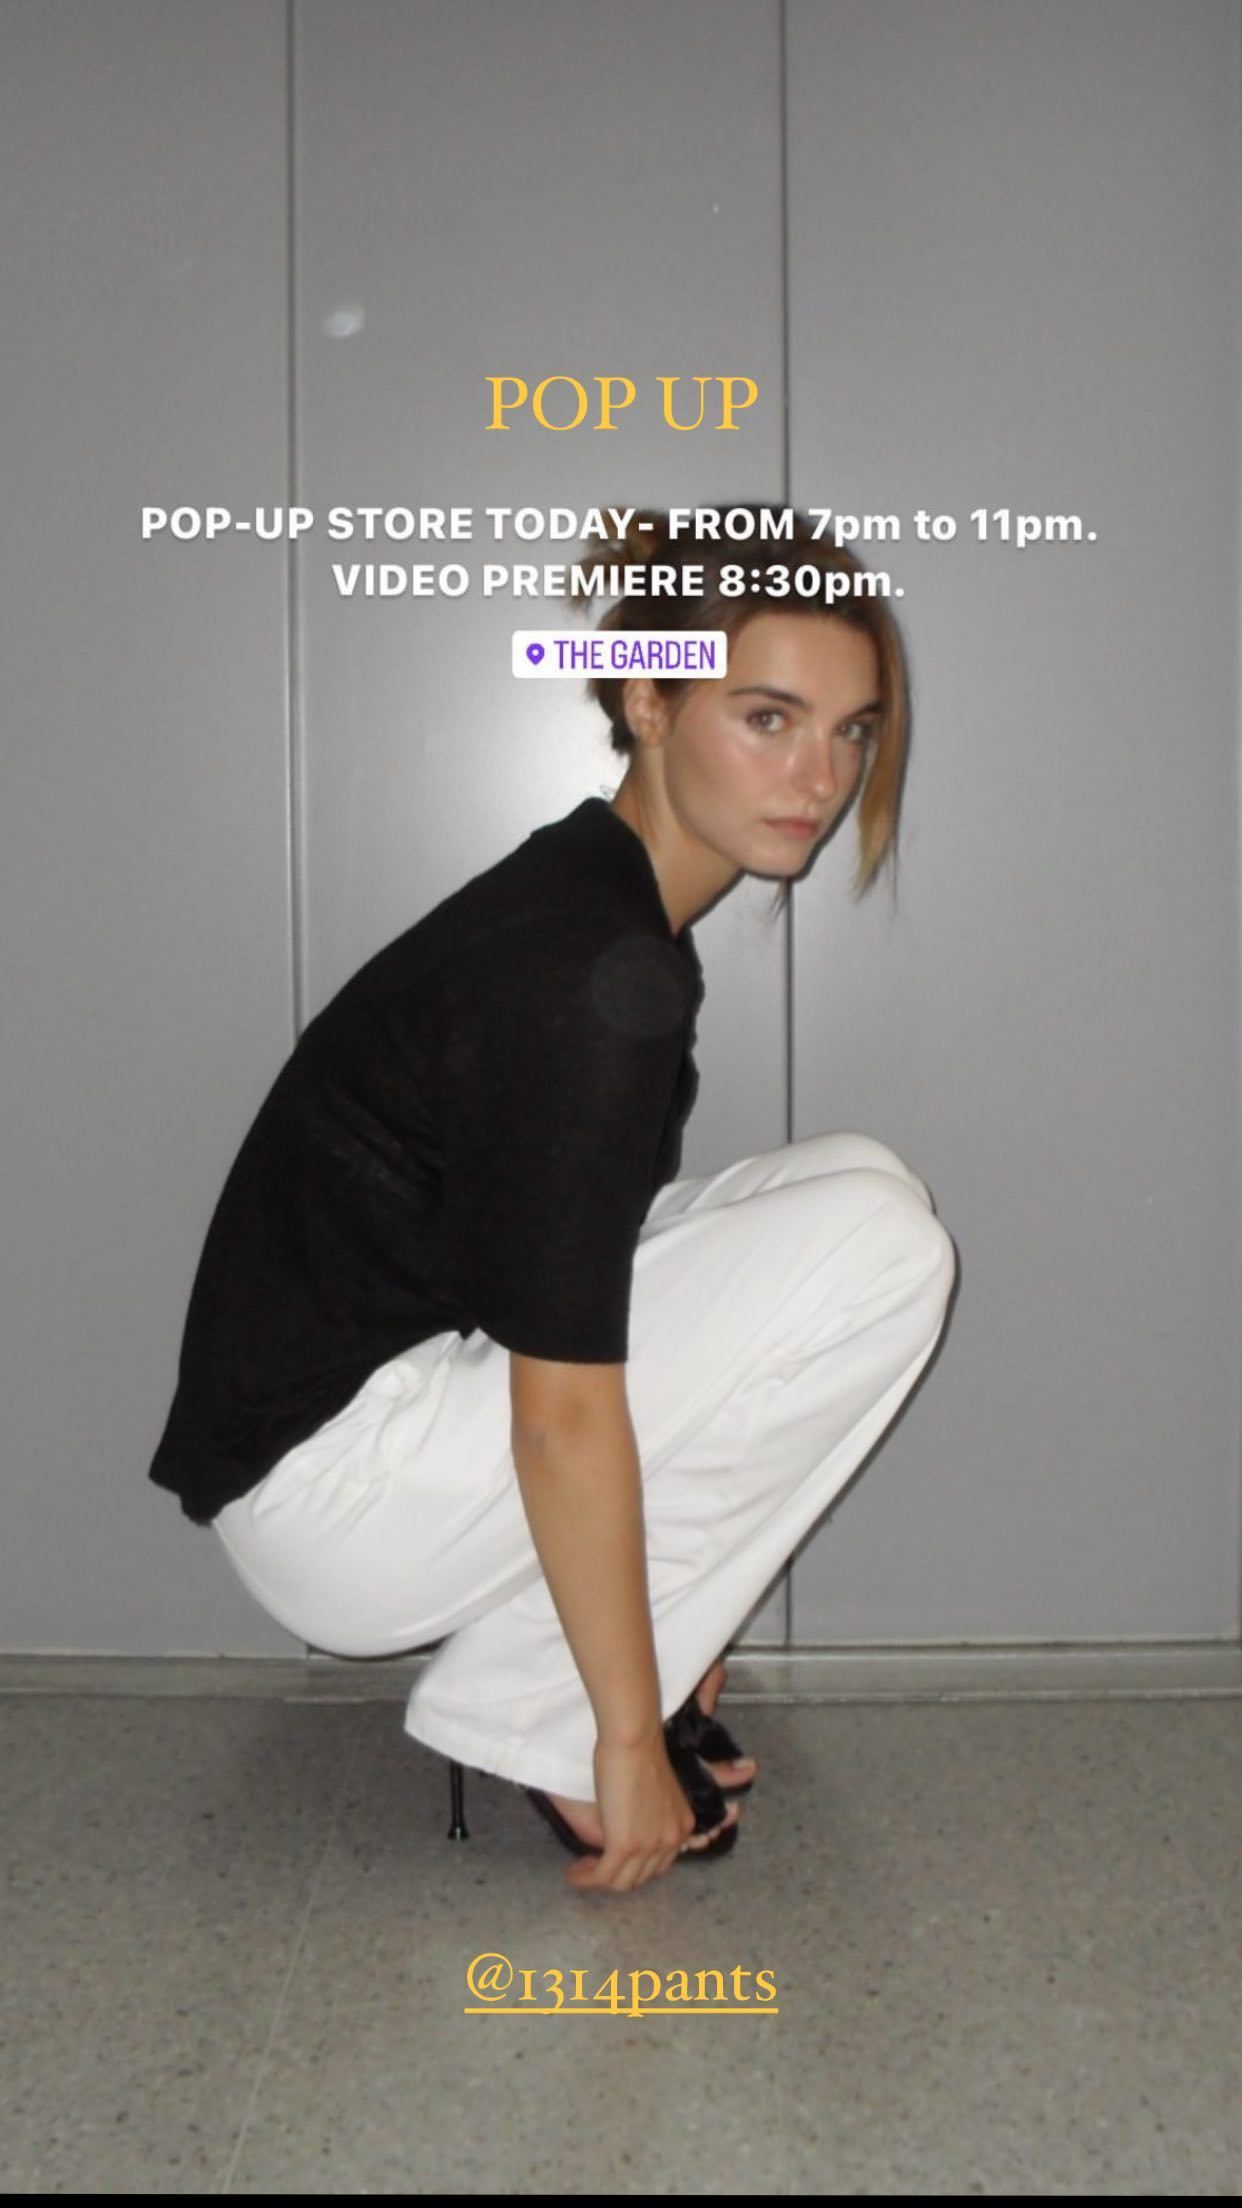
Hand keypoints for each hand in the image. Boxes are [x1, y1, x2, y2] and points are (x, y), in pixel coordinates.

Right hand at [565, 1731, 700, 1894]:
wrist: (633, 1740)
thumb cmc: (639, 1752)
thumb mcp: (656, 1792)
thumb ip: (651, 1816)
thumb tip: (631, 1830)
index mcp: (682, 1827)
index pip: (659, 1865)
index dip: (634, 1866)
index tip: (614, 1857)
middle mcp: (671, 1841)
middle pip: (641, 1877)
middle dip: (616, 1875)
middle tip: (592, 1864)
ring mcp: (648, 1846)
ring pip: (621, 1883)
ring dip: (597, 1880)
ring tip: (580, 1868)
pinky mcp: (623, 1846)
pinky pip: (602, 1877)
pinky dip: (585, 1879)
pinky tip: (572, 1871)